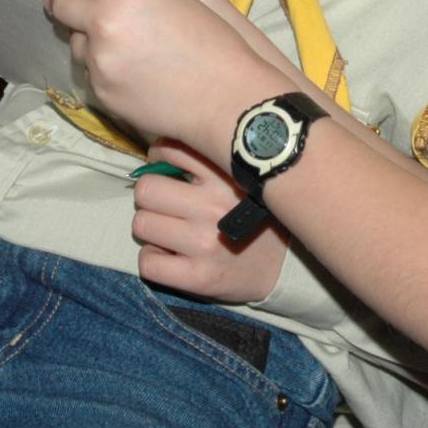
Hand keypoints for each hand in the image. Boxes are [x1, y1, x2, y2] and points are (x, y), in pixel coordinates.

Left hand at [39, 0, 284, 152]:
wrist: (225, 97)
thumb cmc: (211, 41)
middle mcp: (106, 23)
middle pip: (58, 0)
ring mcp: (100, 61)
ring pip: (73, 37)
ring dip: (86, 34)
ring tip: (122, 40)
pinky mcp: (101, 91)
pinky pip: (88, 68)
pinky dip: (101, 63)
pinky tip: (130, 66)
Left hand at [134, 139, 286, 303]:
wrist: (285, 267)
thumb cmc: (255, 215)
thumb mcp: (238, 177)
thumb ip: (204, 163)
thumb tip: (154, 158)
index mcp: (225, 175)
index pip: (170, 150)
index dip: (159, 157)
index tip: (166, 168)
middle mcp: (214, 206)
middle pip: (146, 190)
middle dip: (151, 196)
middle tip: (166, 205)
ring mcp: (205, 243)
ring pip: (141, 225)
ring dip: (151, 228)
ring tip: (170, 231)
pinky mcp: (199, 277)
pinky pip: (147, 262)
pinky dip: (153, 259)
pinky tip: (170, 256)